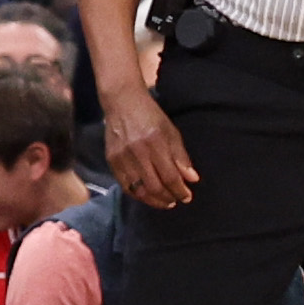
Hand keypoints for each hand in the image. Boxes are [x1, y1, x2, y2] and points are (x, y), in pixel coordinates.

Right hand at [100, 93, 198, 207]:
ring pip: (139, 190)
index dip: (180, 190)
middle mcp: (137, 152)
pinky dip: (138, 195)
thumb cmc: (150, 115)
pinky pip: (125, 185)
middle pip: (154, 186)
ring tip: (163, 202)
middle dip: (168, 198)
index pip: (170, 176)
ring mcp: (122, 157)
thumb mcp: (171, 131)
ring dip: (153, 200)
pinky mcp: (111, 160)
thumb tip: (192, 179)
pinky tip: (147, 195)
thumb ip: (181, 156)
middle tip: (176, 201)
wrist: (122, 102)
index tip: (187, 196)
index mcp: (156, 143)